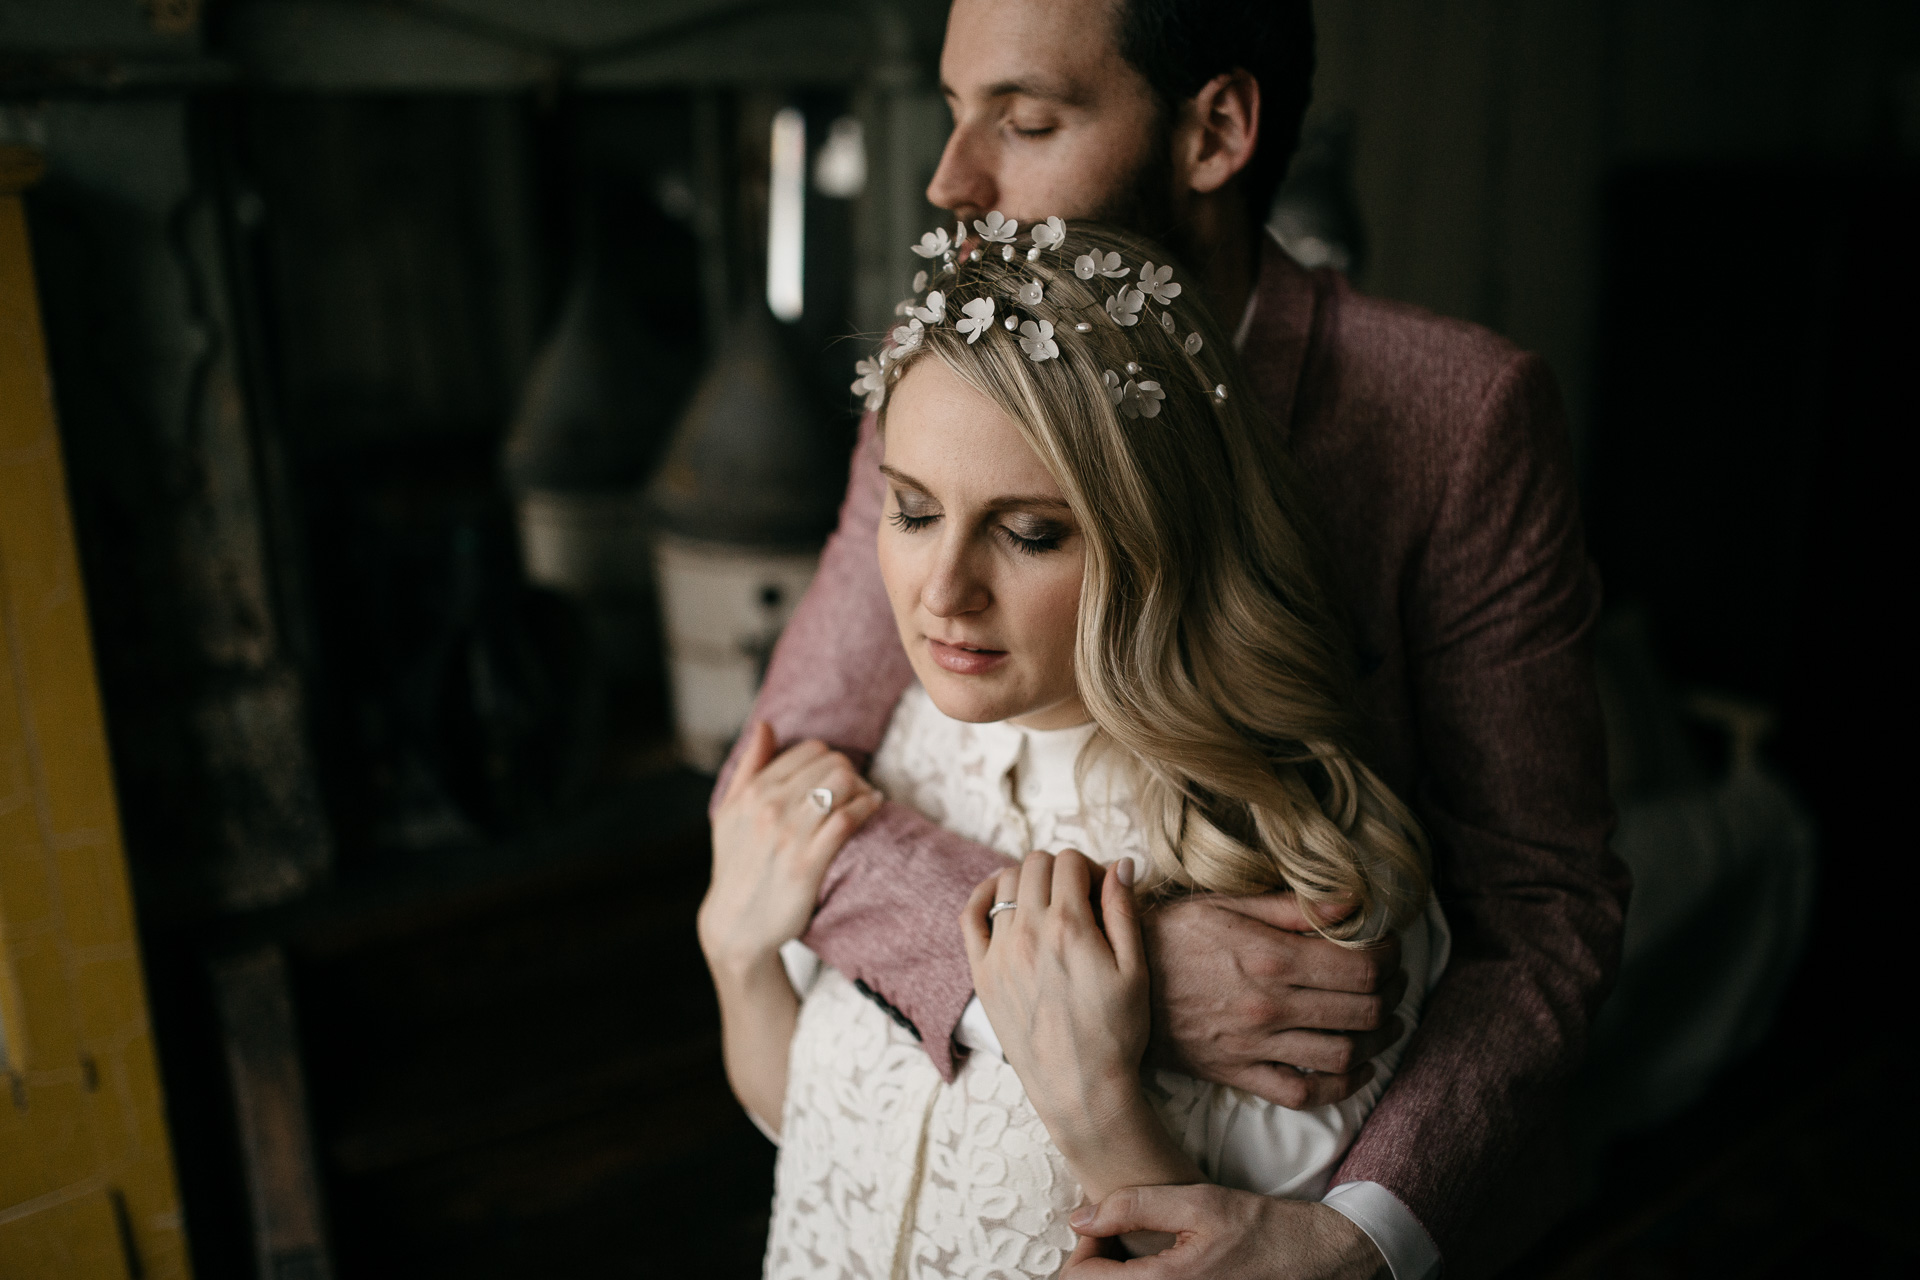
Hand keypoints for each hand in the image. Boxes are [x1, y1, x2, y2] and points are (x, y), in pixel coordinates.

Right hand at [698, 722, 881, 976]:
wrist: (736, 925)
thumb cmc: (736, 866)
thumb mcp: (729, 813)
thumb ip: (749, 766)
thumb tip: (765, 725)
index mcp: (752, 791)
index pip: (811, 750)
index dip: (831, 760)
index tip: (838, 777)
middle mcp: (769, 807)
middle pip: (834, 762)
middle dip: (852, 773)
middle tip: (857, 791)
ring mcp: (789, 835)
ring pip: (844, 783)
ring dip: (863, 789)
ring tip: (867, 800)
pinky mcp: (808, 862)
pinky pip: (848, 819)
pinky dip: (868, 808)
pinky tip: (873, 809)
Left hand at [961, 852, 1198, 1202]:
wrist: (1079, 1088)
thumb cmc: (1115, 1032)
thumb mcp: (1135, 969)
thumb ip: (1124, 910)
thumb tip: (1120, 864)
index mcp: (1069, 926)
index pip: (1069, 861)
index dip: (1091, 867)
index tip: (1103, 890)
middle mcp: (1027, 932)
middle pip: (1035, 864)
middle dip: (1061, 870)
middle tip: (1079, 897)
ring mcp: (999, 952)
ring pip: (1004, 883)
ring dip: (1029, 881)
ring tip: (1049, 904)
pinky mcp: (981, 974)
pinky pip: (969, 916)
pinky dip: (983, 896)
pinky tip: (1000, 898)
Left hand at [1064, 1184, 1386, 1278]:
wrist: (1314, 1258)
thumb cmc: (1260, 1228)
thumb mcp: (1197, 1202)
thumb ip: (1133, 1206)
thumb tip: (1079, 1218)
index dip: (1081, 1249)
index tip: (1100, 1225)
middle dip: (1096, 1264)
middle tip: (1114, 1234)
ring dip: (1117, 1275)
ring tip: (1135, 1247)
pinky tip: (1156, 1264)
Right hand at [1142, 895, 1407, 1108]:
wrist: (1113, 979)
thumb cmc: (1170, 933)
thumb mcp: (1224, 903)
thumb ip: (1291, 907)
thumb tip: (1352, 901)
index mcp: (1270, 955)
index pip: (1361, 966)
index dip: (1390, 957)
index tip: (1392, 948)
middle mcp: (1270, 1004)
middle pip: (1364, 1010)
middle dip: (1392, 996)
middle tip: (1395, 983)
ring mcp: (1256, 1043)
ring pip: (1344, 1054)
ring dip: (1378, 1042)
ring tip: (1386, 1024)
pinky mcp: (1240, 1072)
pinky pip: (1304, 1091)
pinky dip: (1341, 1086)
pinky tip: (1357, 1068)